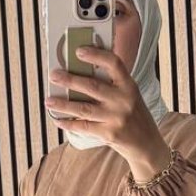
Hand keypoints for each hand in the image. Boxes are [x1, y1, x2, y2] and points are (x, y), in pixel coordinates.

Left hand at [45, 46, 169, 178]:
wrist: (146, 144)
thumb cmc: (133, 115)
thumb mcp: (129, 95)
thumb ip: (111, 85)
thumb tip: (78, 74)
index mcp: (129, 85)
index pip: (114, 64)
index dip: (96, 55)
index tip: (78, 51)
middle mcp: (124, 100)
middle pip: (92, 86)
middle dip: (70, 80)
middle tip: (53, 75)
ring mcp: (117, 118)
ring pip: (84, 108)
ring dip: (63, 104)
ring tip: (48, 100)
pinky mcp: (109, 133)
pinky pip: (83, 127)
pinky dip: (68, 123)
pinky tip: (57, 120)